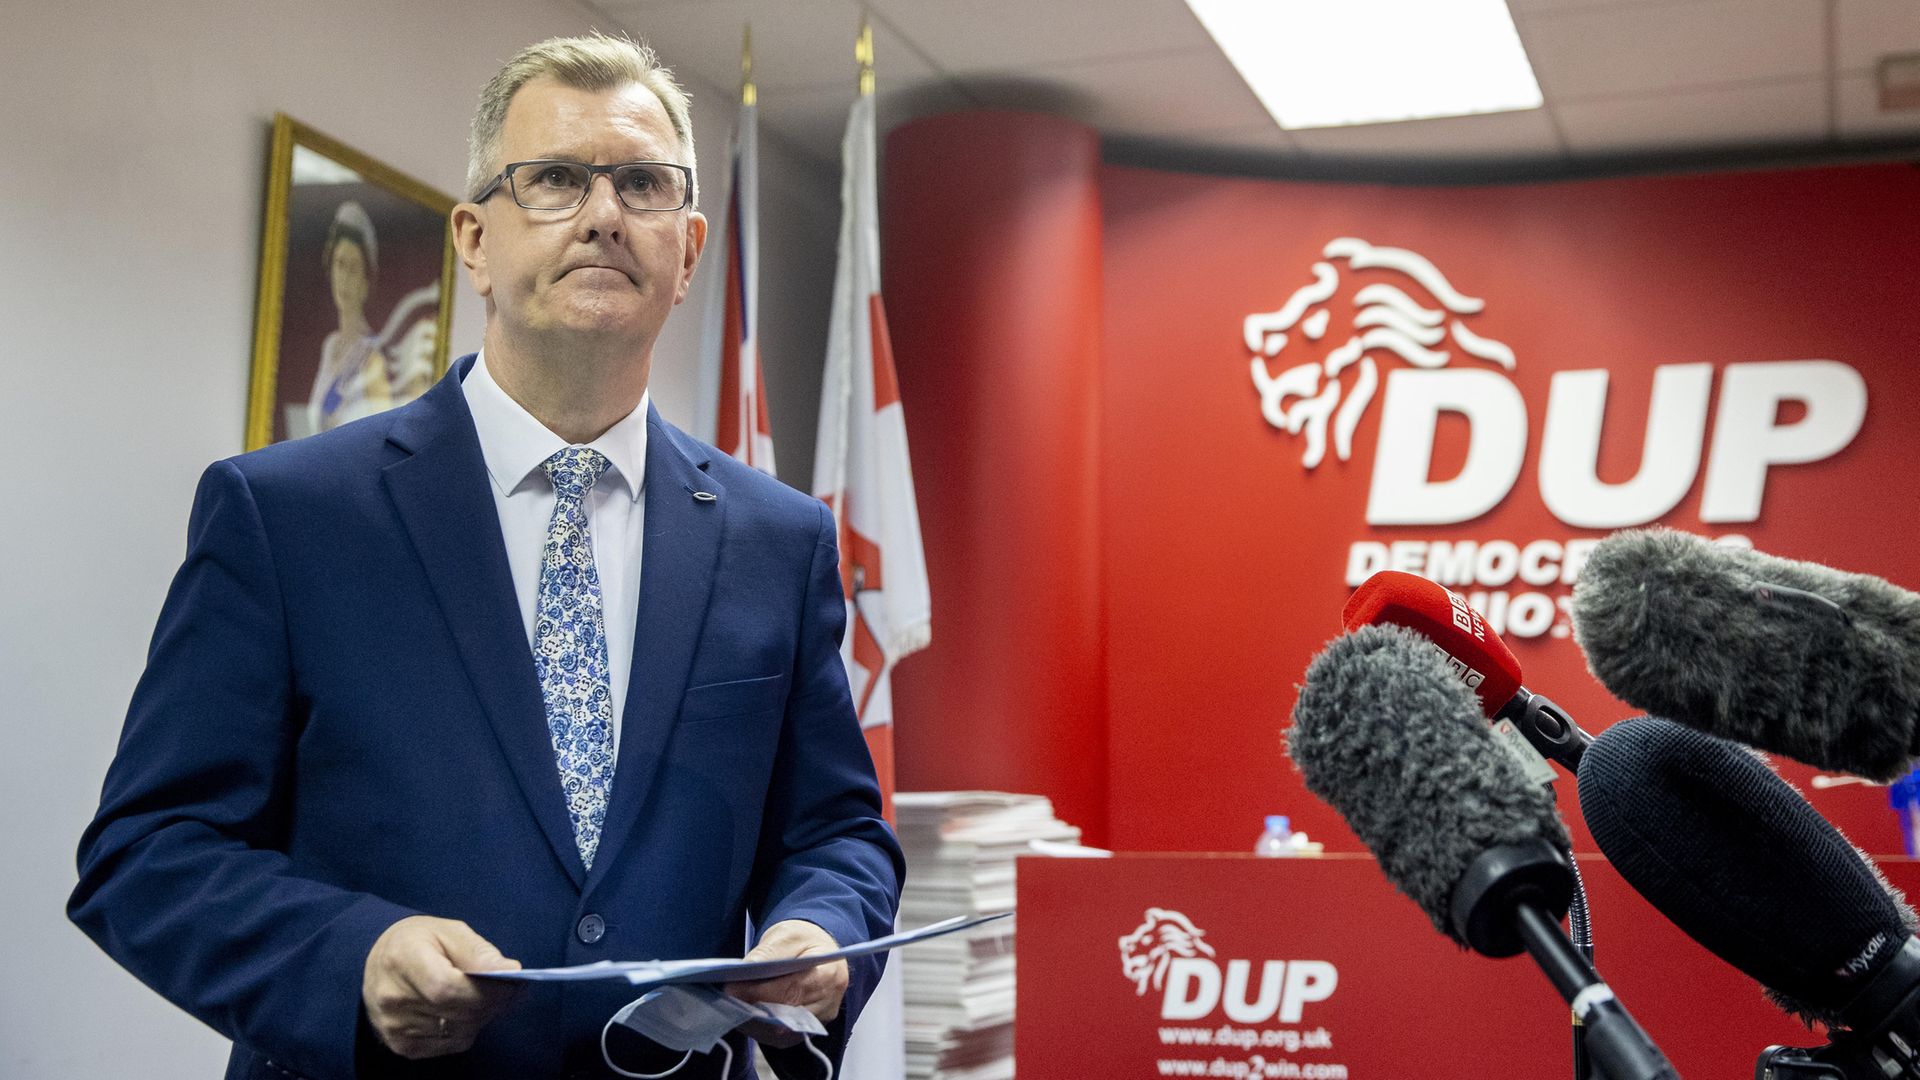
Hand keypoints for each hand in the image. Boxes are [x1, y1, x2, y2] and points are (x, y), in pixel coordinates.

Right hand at [361, 915, 522, 1058]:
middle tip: (511, 989)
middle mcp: (392, 998)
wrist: (376, 963)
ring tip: (486, 996)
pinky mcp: (401, 1045)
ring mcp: (394, 1027)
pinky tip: (465, 1010)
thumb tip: (509, 970)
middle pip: (458, 1013)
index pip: (447, 988)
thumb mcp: (449, 931)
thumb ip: (479, 952)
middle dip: (493, 1003)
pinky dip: (467, 1028)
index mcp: (402, 960)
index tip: (513, 983)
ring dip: (482, 1016)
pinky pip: (451, 1044)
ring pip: (460, 1032)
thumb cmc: (418, 942)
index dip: (486, 991)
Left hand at [724, 920, 848, 1021]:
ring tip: (731, 1009)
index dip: (762, 993)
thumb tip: (740, 974)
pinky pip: (782, 1038)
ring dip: (754, 1023)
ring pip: (782, 1032)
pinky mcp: (808, 1031)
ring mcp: (821, 1020)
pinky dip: (761, 1029)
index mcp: (829, 973)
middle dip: (754, 1009)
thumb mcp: (786, 936)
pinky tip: (745, 1017)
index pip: (794, 989)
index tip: (732, 989)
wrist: (817, 950)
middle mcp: (830, 1002)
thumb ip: (766, 955)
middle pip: (788, 1015)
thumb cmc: (802, 940)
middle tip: (726, 1002)